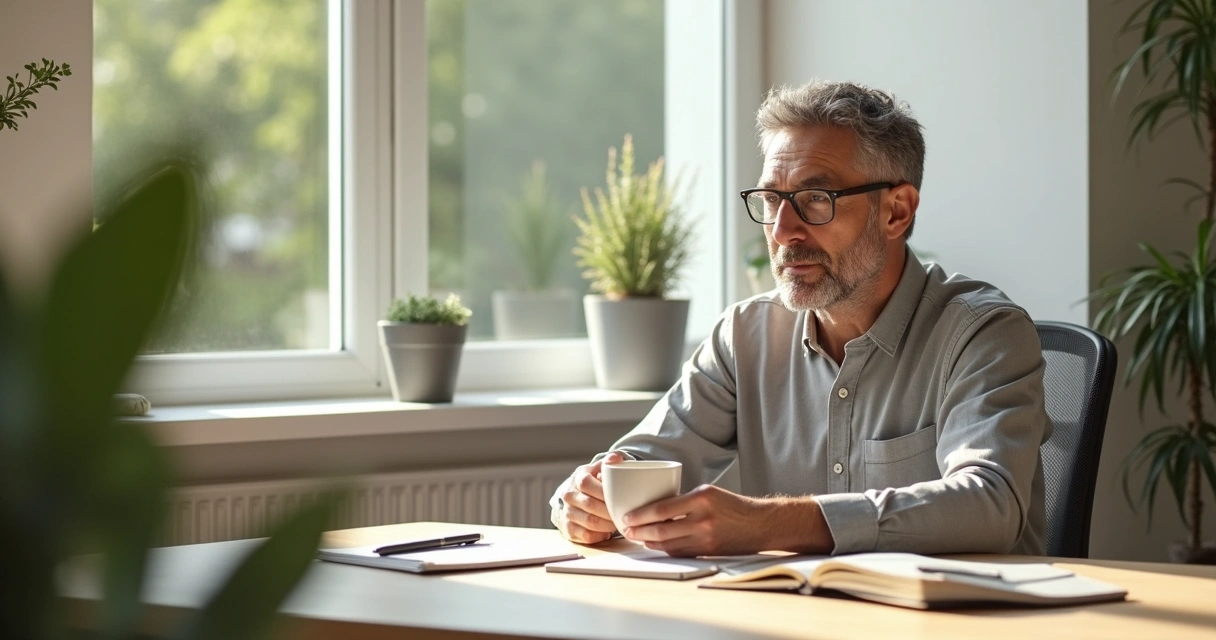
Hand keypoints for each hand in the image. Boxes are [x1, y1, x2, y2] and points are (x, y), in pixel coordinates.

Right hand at [555, 451, 626, 544]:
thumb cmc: (597, 482)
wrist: (579, 496)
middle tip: (624, 514)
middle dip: (609, 511)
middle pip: (589, 505)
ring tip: (618, 523)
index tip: (619, 497)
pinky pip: (586, 536)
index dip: (603, 492)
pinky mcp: (569, 529)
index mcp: (578, 477)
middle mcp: (569, 495)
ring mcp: (567, 512)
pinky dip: (600, 535)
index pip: (587, 483)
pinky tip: (608, 531)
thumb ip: (611, 461)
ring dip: (607, 525)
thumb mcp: (602, 468)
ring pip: (589, 522)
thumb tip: (616, 459)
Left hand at [621, 486, 834, 556]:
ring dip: (649, 542)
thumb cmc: (732, 506)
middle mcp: (702, 519)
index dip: (641, 515)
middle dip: (640, 531)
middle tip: (626, 530)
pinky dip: (664, 549)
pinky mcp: (708, 552)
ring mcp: (705, 538)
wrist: (760, 524)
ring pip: (668, 544)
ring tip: (637, 538)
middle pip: (661, 530)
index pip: (662, 508)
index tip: (627, 516)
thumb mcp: (708, 493)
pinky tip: (655, 545)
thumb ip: (684, 501)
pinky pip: (680, 552)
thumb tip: (654, 508)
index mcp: (701, 498)